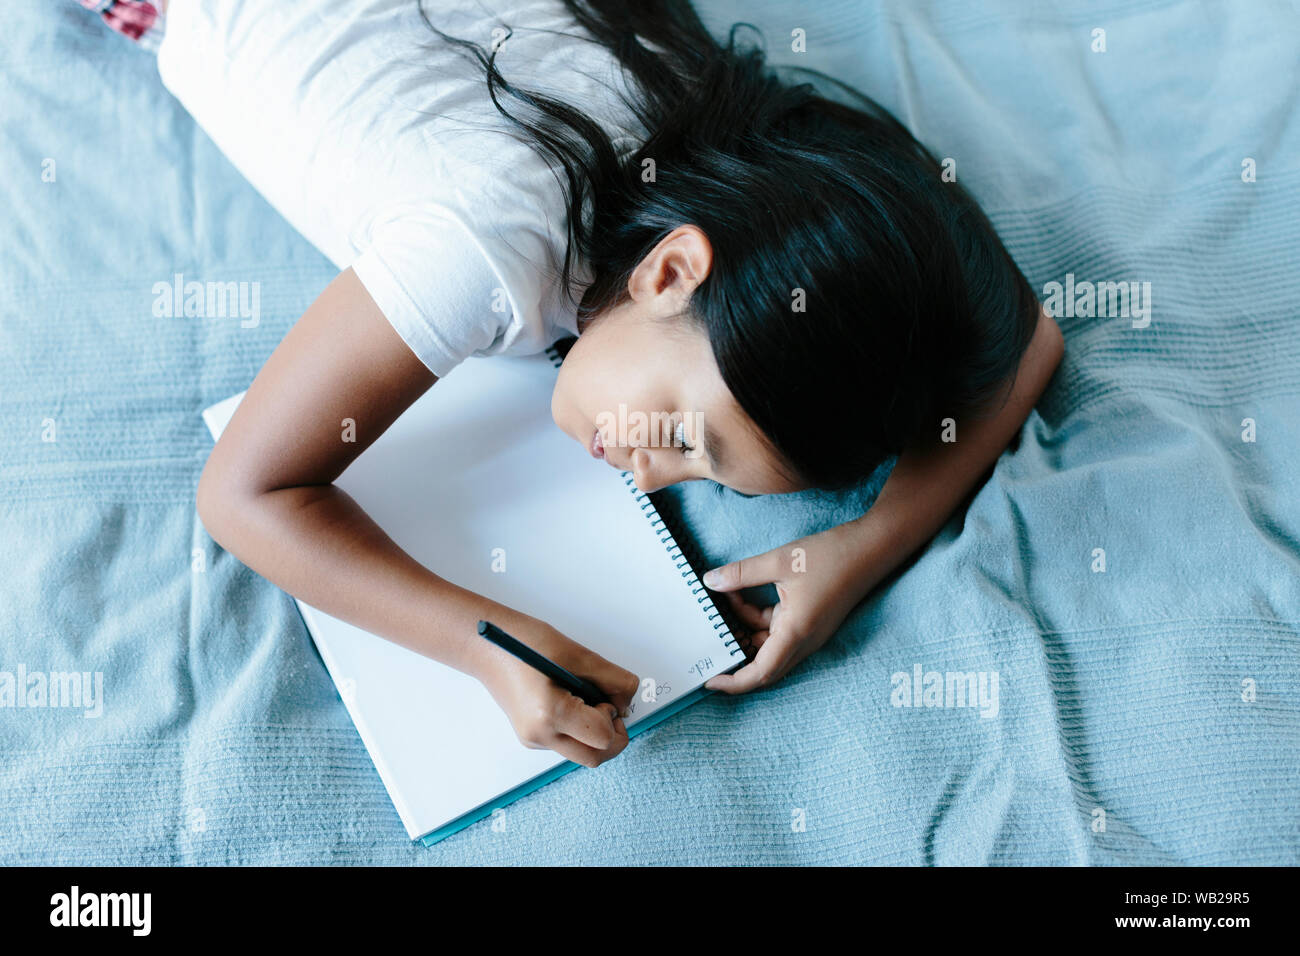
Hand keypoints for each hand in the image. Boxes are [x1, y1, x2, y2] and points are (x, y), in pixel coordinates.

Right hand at [477, 611, 640, 767]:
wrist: (484, 646)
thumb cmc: (523, 643)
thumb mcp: (576, 654)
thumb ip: (612, 679)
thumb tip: (628, 698)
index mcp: (549, 714)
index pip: (603, 737)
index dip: (613, 715)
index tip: (606, 695)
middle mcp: (539, 735)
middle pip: (595, 757)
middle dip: (610, 735)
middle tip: (606, 705)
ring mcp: (533, 739)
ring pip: (582, 753)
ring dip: (594, 732)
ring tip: (582, 697)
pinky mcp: (530, 737)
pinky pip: (567, 742)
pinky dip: (578, 728)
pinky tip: (567, 700)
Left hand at [701, 521, 872, 693]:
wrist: (871, 548)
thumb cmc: (831, 556)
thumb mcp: (779, 561)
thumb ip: (741, 574)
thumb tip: (710, 581)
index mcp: (796, 632)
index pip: (761, 673)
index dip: (733, 683)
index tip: (710, 681)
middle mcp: (804, 640)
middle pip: (764, 666)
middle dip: (735, 660)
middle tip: (708, 649)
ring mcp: (808, 633)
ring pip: (768, 647)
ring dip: (745, 631)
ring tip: (722, 606)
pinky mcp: (809, 623)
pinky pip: (777, 632)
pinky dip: (757, 620)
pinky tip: (740, 596)